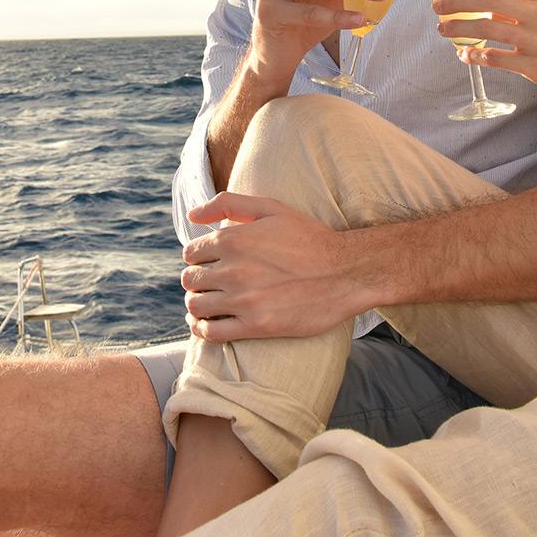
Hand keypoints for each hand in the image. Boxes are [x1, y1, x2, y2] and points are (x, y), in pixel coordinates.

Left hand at [180, 193, 361, 341]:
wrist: (346, 272)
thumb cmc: (310, 238)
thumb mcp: (272, 208)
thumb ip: (229, 203)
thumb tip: (193, 216)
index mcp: (233, 239)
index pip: (191, 253)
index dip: (198, 257)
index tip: (209, 263)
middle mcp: (233, 270)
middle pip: (190, 279)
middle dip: (197, 280)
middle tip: (210, 283)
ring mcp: (244, 300)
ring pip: (195, 305)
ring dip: (197, 304)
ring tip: (208, 302)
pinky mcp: (256, 326)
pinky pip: (211, 332)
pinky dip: (201, 329)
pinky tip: (205, 324)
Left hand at [433, 0, 536, 110]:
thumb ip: (523, 6)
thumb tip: (485, 7)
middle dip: (455, 1)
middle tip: (438, 7)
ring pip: (486, 28)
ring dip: (458, 28)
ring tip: (443, 29)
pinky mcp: (536, 68)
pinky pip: (496, 59)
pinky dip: (475, 56)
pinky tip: (465, 55)